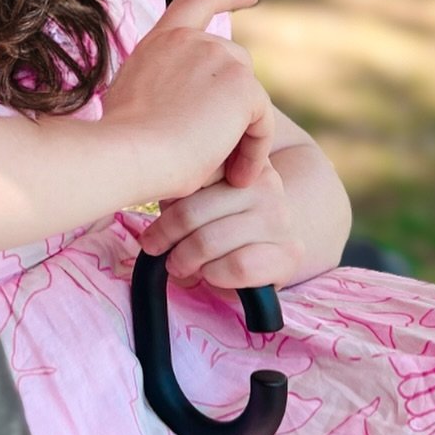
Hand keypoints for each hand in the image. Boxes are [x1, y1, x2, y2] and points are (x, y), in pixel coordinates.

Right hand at [100, 0, 275, 202]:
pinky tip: (238, 177)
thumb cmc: (123, 145)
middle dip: (234, 103)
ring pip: (249, 96)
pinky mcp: (241, 86)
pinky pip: (261, 122)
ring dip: (243, 133)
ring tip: (226, 171)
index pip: (196, 1)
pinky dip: (255, 151)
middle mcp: (190, 40)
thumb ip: (161, 86)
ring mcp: (218, 57)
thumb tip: (182, 103)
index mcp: (160, 41)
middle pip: (234, 64)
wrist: (127, 153)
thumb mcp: (134, 100)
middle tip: (221, 151)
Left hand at [137, 158, 300, 290]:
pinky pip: (237, 266)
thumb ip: (181, 187)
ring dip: (184, 259)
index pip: (191, 174)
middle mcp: (267, 184)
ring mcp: (280, 218)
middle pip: (193, 210)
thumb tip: (146, 200)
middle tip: (154, 246)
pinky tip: (207, 274)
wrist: (272, 247)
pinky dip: (213, 274)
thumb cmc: (222, 218)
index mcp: (241, 159)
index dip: (167, 197)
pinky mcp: (289, 254)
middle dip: (166, 235)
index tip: (156, 212)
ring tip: (176, 265)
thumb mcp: (201, 194)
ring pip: (210, 240)